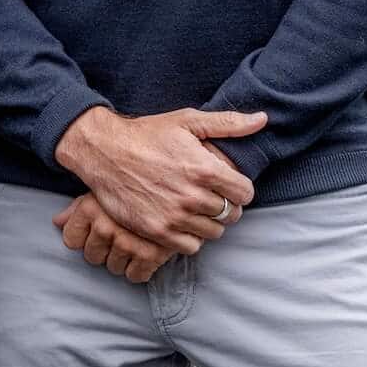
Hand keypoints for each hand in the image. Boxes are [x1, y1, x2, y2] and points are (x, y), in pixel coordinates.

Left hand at [53, 193, 185, 283]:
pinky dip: (140, 269)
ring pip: (112, 267)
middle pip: (91, 256)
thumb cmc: (136, 187)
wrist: (180, 186)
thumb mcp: (104, 191)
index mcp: (90, 208)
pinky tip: (146, 253)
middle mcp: (106, 226)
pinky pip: (135, 276)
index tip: (98, 232)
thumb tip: (57, 222)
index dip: (84, 237)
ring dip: (122, 259)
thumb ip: (78, 208)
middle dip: (104, 249)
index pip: (71, 240)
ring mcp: (128, 242)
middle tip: (120, 237)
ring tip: (135, 242)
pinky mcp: (151, 255)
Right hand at [54, 105, 263, 253]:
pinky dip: (189, 237)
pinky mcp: (157, 231)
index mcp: (205, 169)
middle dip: (224, 205)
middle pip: (231, 215)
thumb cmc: (146, 134)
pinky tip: (179, 221)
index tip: (226, 184)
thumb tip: (263, 120)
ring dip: (208, 222)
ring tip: (193, 207)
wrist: (103, 151)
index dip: (239, 188)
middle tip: (208, 196)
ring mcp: (174, 216)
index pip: (245, 193)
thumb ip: (228, 123)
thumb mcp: (187, 121)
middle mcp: (192, 196)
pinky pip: (191, 246)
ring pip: (213, 232)